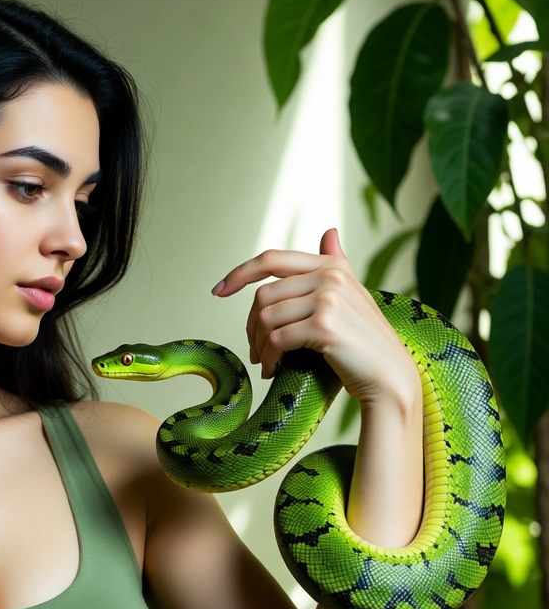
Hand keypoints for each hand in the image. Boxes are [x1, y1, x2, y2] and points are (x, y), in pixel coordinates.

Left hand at [210, 229, 417, 408]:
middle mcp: (330, 275)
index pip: (271, 259)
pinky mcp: (324, 326)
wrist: (390, 376)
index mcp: (331, 265)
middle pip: (263, 295)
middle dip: (251, 326)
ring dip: (259, 345)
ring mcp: (328, 299)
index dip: (239, 273)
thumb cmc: (365, 341)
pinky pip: (277, 340)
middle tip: (255, 349)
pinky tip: (273, 370)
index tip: (218, 291)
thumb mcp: (352, 295)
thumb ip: (336, 263)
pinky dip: (269, 358)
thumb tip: (329, 232)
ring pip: (266, 318)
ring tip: (265, 361)